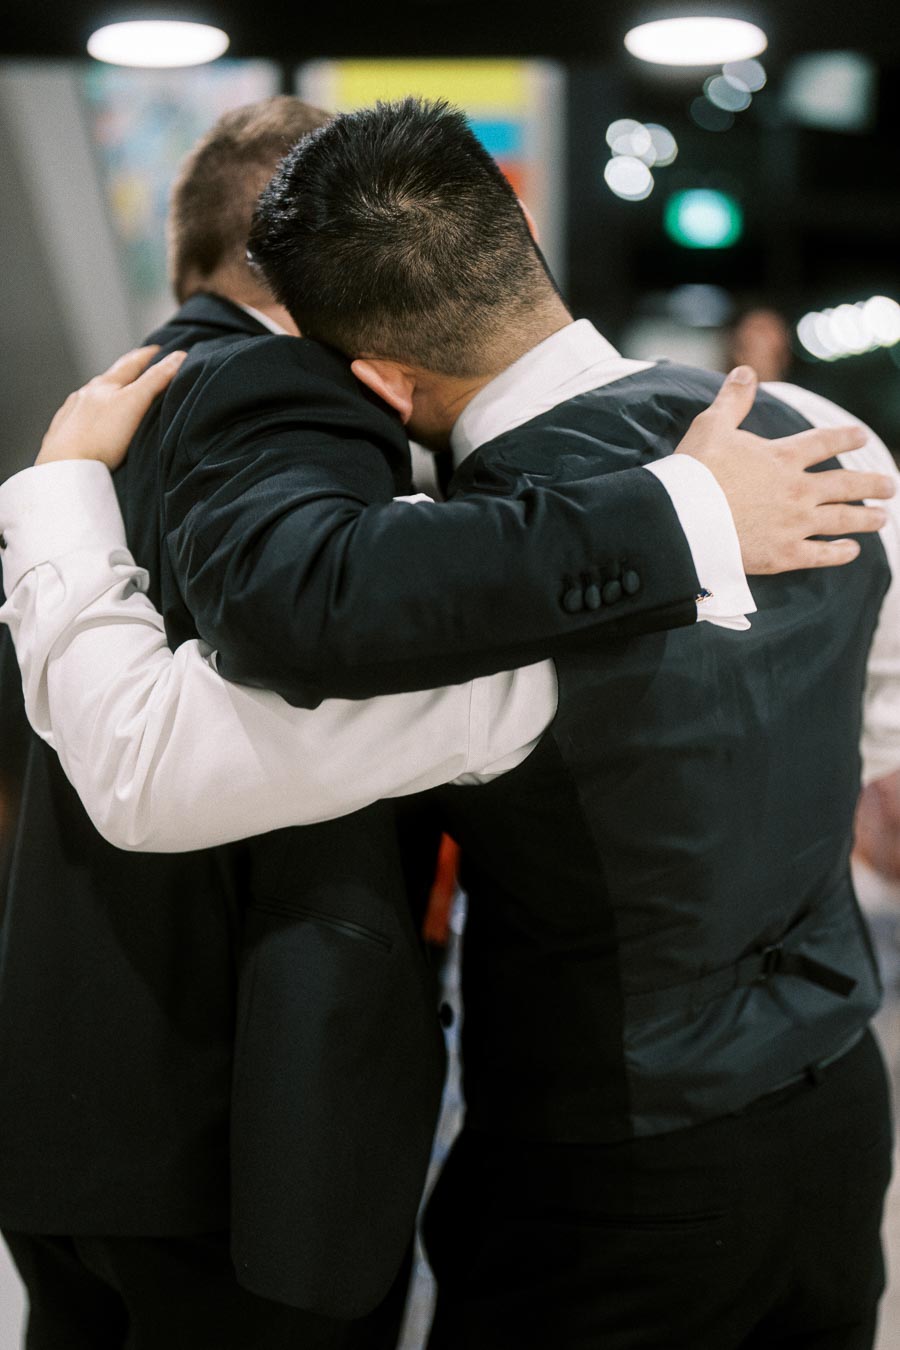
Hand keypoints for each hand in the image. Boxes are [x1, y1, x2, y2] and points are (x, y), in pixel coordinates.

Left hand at [36, 346, 186, 469]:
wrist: (65, 467)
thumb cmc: (100, 436)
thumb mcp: (134, 403)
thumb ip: (156, 379)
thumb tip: (179, 356)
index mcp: (104, 384)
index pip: (130, 363)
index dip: (147, 355)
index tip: (158, 349)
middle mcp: (85, 394)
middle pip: (110, 379)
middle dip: (125, 373)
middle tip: (139, 369)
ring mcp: (72, 413)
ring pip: (93, 398)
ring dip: (107, 394)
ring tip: (117, 397)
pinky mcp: (64, 433)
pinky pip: (80, 417)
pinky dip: (92, 415)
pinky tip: (93, 423)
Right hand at [675, 365, 893, 573]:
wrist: (683, 518)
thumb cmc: (695, 471)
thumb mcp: (711, 426)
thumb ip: (733, 400)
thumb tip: (745, 371)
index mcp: (782, 457)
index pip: (824, 442)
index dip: (846, 437)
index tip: (862, 437)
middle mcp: (797, 490)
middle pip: (845, 484)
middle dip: (871, 484)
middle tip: (889, 486)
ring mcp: (794, 523)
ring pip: (842, 519)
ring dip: (866, 518)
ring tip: (882, 517)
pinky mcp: (783, 554)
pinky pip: (821, 555)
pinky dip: (840, 553)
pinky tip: (852, 551)